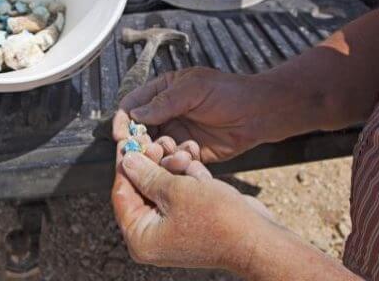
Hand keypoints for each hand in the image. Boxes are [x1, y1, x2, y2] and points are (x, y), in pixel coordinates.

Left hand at [111, 137, 274, 273]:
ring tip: (185, 155)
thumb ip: (147, 175)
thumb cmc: (217, 220)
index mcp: (141, 238)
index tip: (127, 141)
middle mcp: (153, 236)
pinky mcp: (191, 220)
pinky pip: (182, 193)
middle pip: (142, 189)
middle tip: (159, 142)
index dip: (124, 165)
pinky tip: (197, 167)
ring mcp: (173, 229)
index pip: (121, 194)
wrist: (257, 237)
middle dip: (154, 163)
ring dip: (175, 168)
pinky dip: (189, 178)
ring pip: (164, 187)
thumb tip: (127, 161)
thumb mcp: (176, 191)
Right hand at [114, 67, 283, 162]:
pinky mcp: (189, 152)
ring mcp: (177, 134)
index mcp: (162, 92)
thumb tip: (136, 114)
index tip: (122, 135)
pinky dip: (178, 162)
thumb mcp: (194, 90)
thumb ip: (164, 102)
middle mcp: (165, 115)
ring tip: (176, 151)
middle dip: (141, 144)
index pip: (132, 106)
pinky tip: (191, 154)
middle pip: (139, 133)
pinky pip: (173, 162)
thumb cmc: (228, 93)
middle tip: (149, 150)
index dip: (124, 121)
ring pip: (155, 150)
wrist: (258, 113)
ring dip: (160, 154)